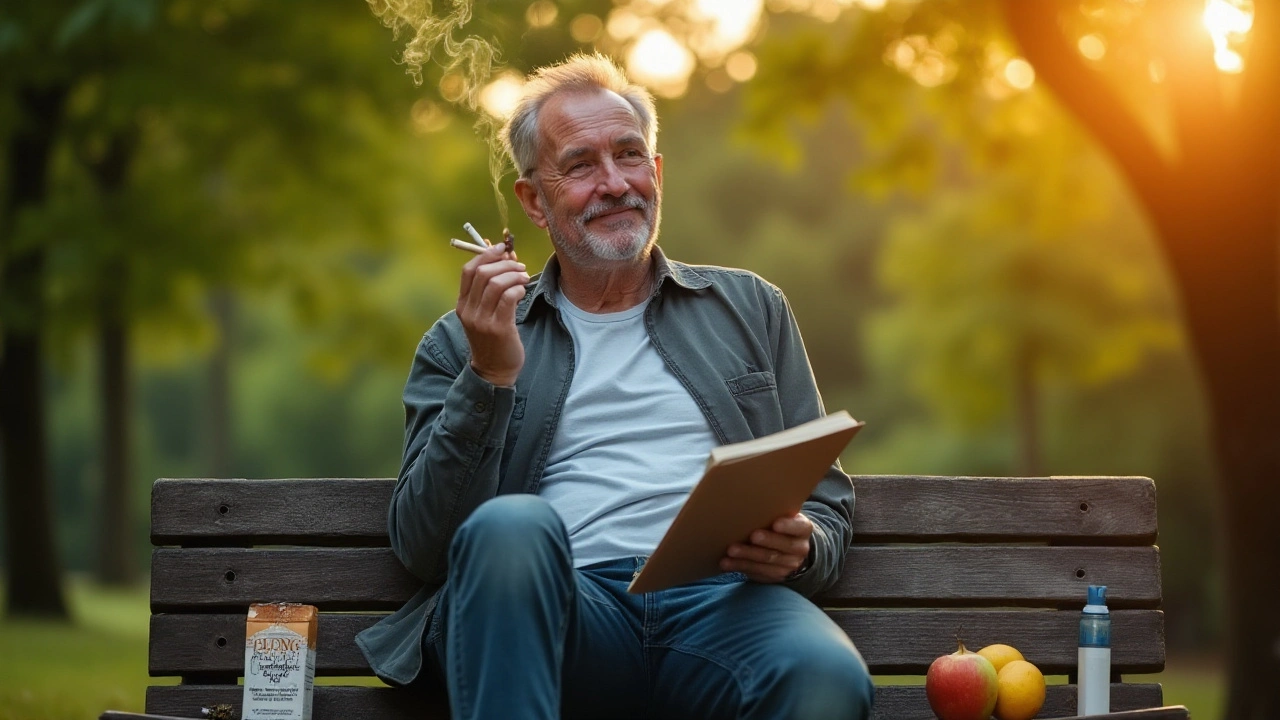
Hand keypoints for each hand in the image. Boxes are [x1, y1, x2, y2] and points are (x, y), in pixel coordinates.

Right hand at [457, 242, 528, 386]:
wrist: (493, 371)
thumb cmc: (493, 339)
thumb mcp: (483, 315)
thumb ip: (489, 292)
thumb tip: (505, 260)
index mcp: (462, 305)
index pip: (468, 271)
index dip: (485, 255)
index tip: (502, 248)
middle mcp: (469, 311)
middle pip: (483, 274)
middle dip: (504, 263)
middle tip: (518, 265)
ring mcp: (482, 320)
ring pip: (496, 284)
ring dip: (514, 275)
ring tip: (524, 276)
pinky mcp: (498, 328)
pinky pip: (508, 298)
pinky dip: (517, 289)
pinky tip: (523, 291)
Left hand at [720, 512, 812, 582]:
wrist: (789, 548)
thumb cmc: (779, 524)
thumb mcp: (783, 514)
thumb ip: (774, 509)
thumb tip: (749, 492)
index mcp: (803, 529)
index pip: (799, 527)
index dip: (788, 526)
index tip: (775, 523)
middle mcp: (800, 549)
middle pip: (782, 546)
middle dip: (766, 541)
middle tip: (751, 536)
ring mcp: (789, 565)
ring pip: (768, 562)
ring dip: (747, 556)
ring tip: (730, 551)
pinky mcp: (775, 576)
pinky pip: (757, 573)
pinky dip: (740, 567)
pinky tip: (726, 563)